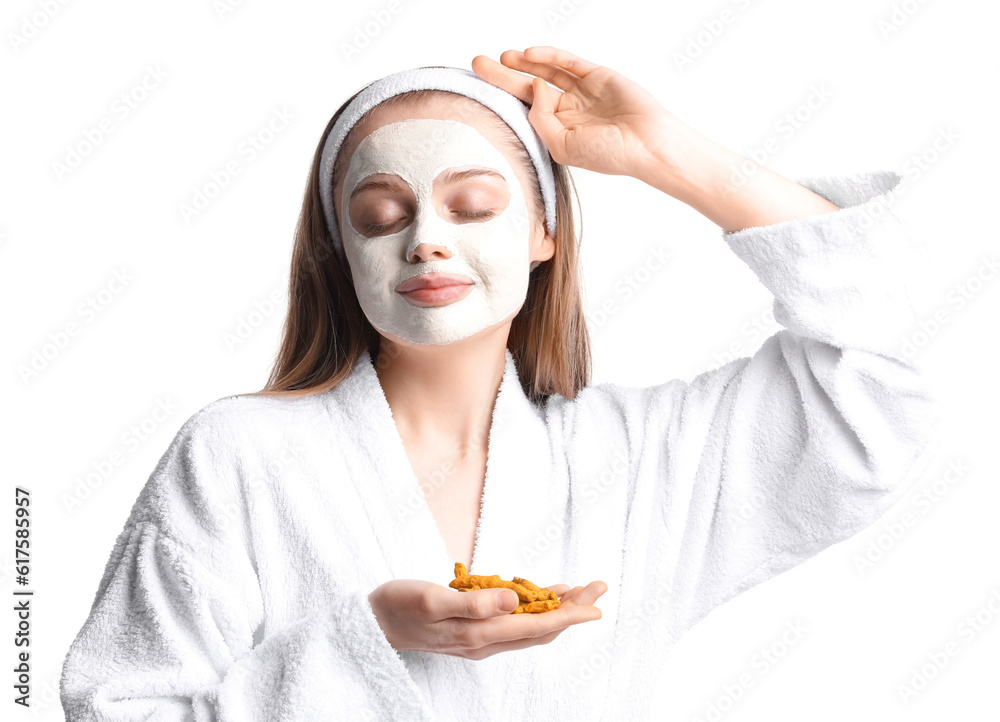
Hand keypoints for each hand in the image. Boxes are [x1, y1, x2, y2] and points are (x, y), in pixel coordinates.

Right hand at [369, 578, 607, 660]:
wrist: (373, 623)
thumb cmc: (399, 606)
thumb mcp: (433, 598)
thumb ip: (474, 601)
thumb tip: (514, 599)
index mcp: (480, 634)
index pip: (536, 625)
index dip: (569, 614)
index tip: (595, 604)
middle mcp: (486, 641)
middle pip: (541, 629)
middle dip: (573, 610)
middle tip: (599, 588)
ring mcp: (481, 638)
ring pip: (531, 627)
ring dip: (558, 609)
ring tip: (582, 590)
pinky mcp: (474, 630)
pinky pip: (516, 622)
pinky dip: (535, 607)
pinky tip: (545, 593)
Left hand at [471, 46, 684, 177]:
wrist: (647, 144)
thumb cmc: (609, 154)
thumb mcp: (563, 145)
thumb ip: (541, 119)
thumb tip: (534, 87)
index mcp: (558, 131)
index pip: (524, 111)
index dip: (502, 99)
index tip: (479, 91)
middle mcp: (568, 111)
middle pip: (527, 88)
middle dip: (502, 76)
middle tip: (478, 64)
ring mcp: (582, 92)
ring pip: (546, 72)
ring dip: (523, 63)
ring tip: (500, 57)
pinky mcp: (596, 76)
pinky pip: (568, 62)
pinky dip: (549, 55)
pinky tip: (528, 53)